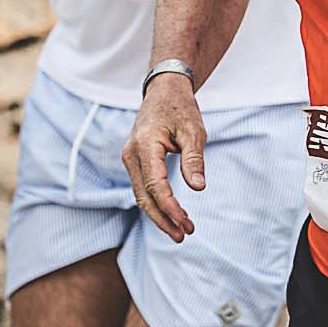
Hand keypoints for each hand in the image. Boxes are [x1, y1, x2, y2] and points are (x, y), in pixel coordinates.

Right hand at [122, 71, 206, 241]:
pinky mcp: (135, 161)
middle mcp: (131, 154)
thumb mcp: (193, 131)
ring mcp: (129, 158)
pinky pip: (143, 188)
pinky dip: (156, 203)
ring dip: (160, 214)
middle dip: (163, 218)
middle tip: (183, 235)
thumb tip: (198, 187)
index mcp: (145, 145)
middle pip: (144, 196)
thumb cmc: (181, 109)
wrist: (164, 91)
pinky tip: (172, 214)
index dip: (170, 207)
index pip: (155, 185)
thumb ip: (193, 159)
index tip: (186, 223)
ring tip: (180, 231)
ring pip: (141, 195)